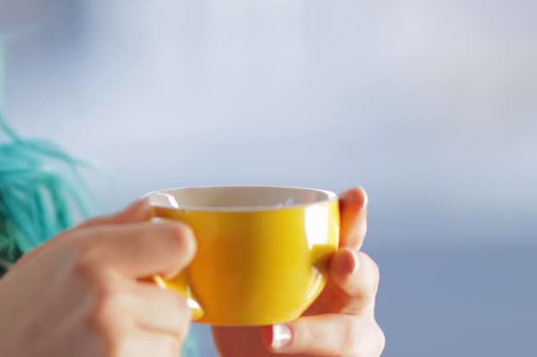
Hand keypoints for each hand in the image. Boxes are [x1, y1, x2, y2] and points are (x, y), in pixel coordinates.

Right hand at [0, 200, 195, 356]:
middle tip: (112, 321)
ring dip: (148, 346)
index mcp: (91, 255)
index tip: (154, 269)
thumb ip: (110, 230)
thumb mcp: (49, 257)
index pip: (180, 242)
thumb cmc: (9, 318)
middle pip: (180, 304)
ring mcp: (112, 343)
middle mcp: (106, 297)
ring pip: (172, 343)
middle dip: (156, 314)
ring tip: (99, 347)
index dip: (171, 257)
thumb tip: (154, 208)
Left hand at [212, 187, 383, 355]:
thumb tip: (171, 220)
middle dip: (355, 269)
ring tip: (271, 336)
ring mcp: (351, 339)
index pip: (350, 232)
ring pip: (353, 337)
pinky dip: (307, 356)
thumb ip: (222, 255)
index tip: (355, 195)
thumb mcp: (237, 282)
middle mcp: (351, 298)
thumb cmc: (250, 315)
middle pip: (365, 279)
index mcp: (332, 263)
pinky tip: (272, 346)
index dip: (356, 214)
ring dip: (318, 334)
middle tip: (341, 261)